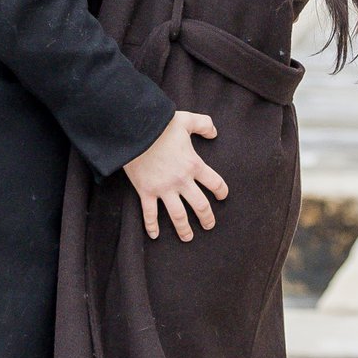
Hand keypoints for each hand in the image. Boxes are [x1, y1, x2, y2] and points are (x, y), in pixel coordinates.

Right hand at [123, 109, 227, 241]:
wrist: (135, 130)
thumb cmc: (160, 124)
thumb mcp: (186, 119)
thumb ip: (203, 124)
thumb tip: (214, 132)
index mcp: (193, 164)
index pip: (214, 183)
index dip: (222, 191)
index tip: (223, 196)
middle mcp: (181, 180)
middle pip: (200, 205)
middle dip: (207, 218)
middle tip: (209, 225)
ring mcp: (163, 189)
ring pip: (178, 216)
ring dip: (184, 229)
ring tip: (188, 237)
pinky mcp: (146, 192)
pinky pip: (150, 213)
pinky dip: (152, 226)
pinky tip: (155, 235)